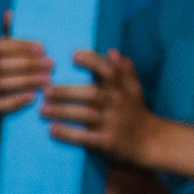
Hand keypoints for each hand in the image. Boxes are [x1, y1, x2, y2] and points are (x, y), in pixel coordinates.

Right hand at [0, 13, 51, 129]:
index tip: (43, 47)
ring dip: (27, 81)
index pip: (0, 46)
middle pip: (2, 65)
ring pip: (2, 84)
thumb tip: (10, 13)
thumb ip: (13, 35)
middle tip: (52, 64)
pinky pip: (0, 104)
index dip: (21, 46)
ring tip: (48, 80)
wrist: (0, 102)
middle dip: (28, 64)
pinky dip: (17, 101)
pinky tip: (33, 97)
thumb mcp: (14, 52)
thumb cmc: (14, 70)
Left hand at [41, 47, 157, 161]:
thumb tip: (111, 51)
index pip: (109, 71)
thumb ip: (124, 71)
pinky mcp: (107, 142)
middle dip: (68, 91)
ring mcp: (112, 123)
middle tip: (46, 90)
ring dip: (63, 111)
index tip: (74, 55)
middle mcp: (116, 104)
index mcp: (121, 90)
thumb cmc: (136, 112)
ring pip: (86, 115)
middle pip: (92, 93)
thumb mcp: (134, 90)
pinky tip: (51, 130)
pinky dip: (68, 134)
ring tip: (42, 109)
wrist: (150, 142)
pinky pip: (86, 138)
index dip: (93, 61)